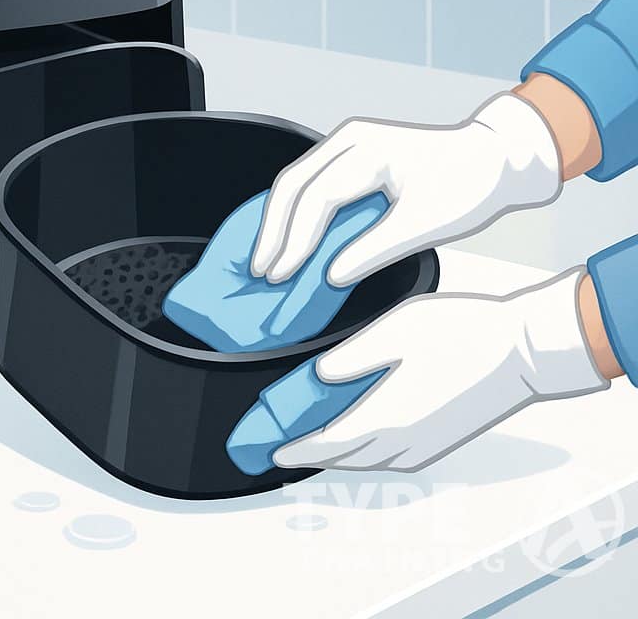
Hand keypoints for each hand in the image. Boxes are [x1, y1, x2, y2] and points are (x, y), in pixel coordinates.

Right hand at [251, 93, 561, 286]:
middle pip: (293, 184)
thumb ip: (375, 250)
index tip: (281, 274)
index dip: (296, 239)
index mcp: (370, 149)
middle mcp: (350, 138)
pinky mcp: (350, 155)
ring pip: (295, 181)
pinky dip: (294, 212)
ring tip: (266, 259)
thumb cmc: (469, 185)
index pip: (318, 197)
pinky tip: (286, 238)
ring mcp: (347, 142)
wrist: (494, 157)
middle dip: (273, 231)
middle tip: (260, 271)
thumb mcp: (427, 224)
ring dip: (278, 222)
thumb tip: (331, 275)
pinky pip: (309, 182)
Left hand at [272, 268, 608, 471]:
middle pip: (343, 458)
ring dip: (337, 454)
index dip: (293, 447)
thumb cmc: (462, 332)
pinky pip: (390, 456)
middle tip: (278, 446)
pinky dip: (364, 450)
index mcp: (387, 418)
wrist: (525, 350)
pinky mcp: (441, 440)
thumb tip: (317, 376)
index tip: (266, 449)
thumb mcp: (393, 332)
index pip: (326, 444)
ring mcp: (426, 446)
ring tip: (310, 440)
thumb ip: (350, 358)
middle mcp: (404, 444)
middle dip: (309, 454)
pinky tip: (357, 434)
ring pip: (368, 459)